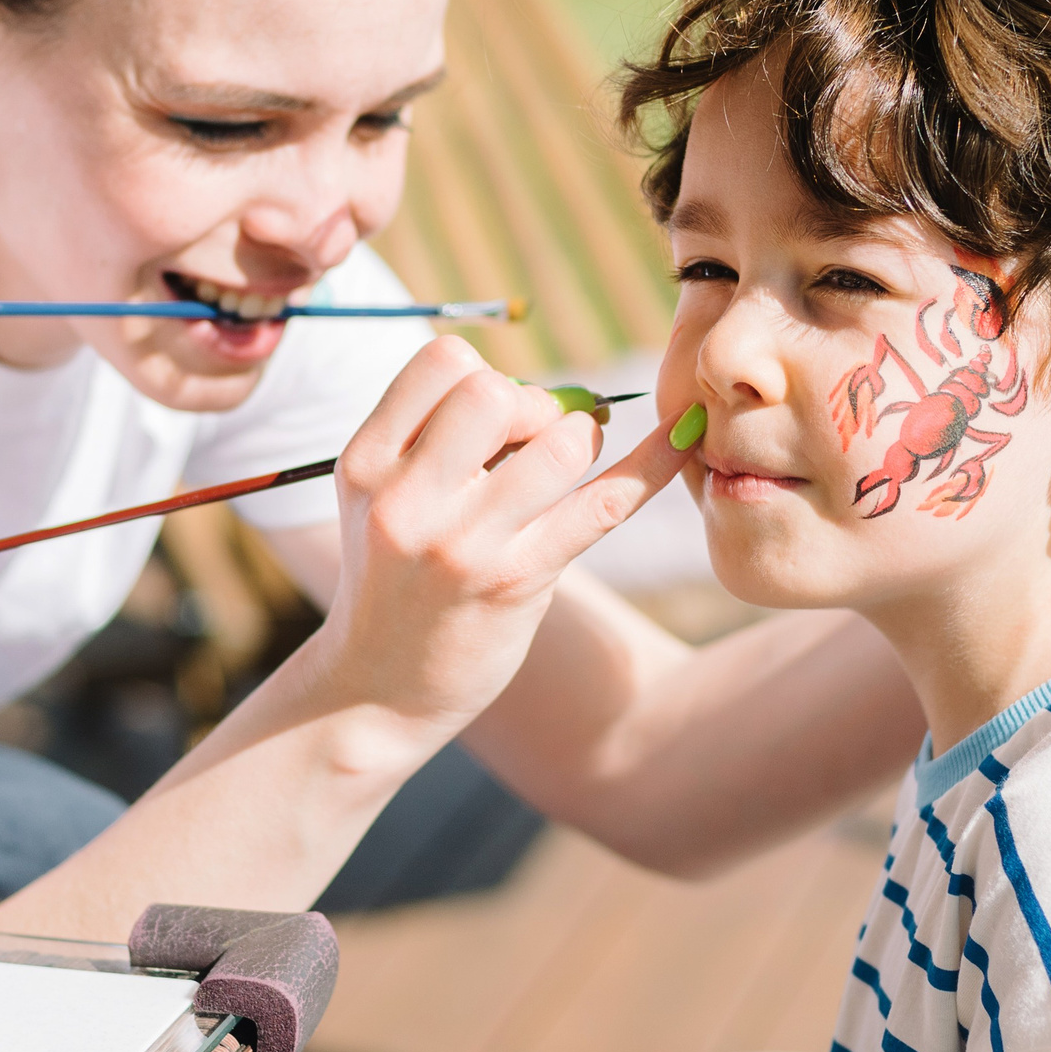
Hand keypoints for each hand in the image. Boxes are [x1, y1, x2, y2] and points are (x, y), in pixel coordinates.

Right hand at [308, 337, 690, 736]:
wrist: (375, 691)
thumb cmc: (393, 580)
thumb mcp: (381, 500)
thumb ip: (437, 439)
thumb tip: (550, 395)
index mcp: (366, 463)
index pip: (443, 361)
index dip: (483, 374)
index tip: (493, 418)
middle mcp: (406, 498)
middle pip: (495, 391)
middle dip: (532, 404)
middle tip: (534, 444)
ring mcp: (462, 543)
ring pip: (558, 442)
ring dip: (579, 438)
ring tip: (567, 467)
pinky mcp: (517, 580)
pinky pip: (605, 503)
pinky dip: (654, 461)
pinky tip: (685, 436)